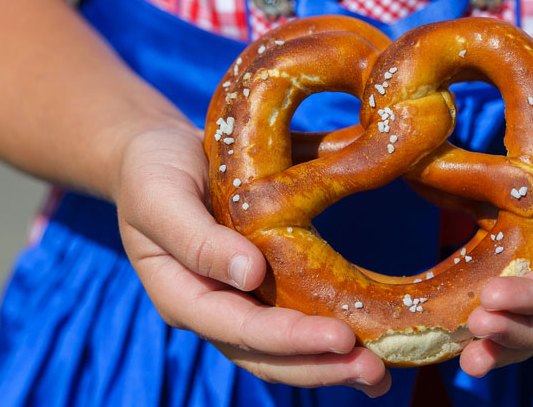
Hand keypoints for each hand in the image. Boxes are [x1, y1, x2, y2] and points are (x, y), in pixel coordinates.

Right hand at [113, 127, 390, 395]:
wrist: (156, 155)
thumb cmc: (153, 172)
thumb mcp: (161, 196)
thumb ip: (196, 239)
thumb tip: (248, 275)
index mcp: (182, 296)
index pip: (239, 330)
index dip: (289, 339)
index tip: (340, 337)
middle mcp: (212, 310)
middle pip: (266, 357)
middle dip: (320, 368)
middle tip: (375, 372)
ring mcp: (237, 303)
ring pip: (284, 351)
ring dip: (331, 365)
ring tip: (380, 376)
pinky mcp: (260, 287)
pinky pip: (295, 318)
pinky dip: (328, 337)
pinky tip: (370, 342)